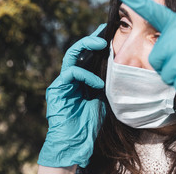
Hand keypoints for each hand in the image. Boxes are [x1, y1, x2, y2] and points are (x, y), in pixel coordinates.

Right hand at [38, 24, 106, 167]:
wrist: (75, 143)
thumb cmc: (88, 124)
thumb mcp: (102, 99)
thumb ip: (105, 84)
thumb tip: (118, 68)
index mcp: (80, 80)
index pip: (86, 56)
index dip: (95, 43)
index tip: (108, 32)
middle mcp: (69, 78)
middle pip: (77, 51)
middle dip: (90, 39)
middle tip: (103, 32)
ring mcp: (62, 83)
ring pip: (71, 56)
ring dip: (86, 46)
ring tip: (102, 44)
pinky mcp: (57, 89)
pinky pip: (71, 73)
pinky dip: (86, 74)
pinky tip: (98, 83)